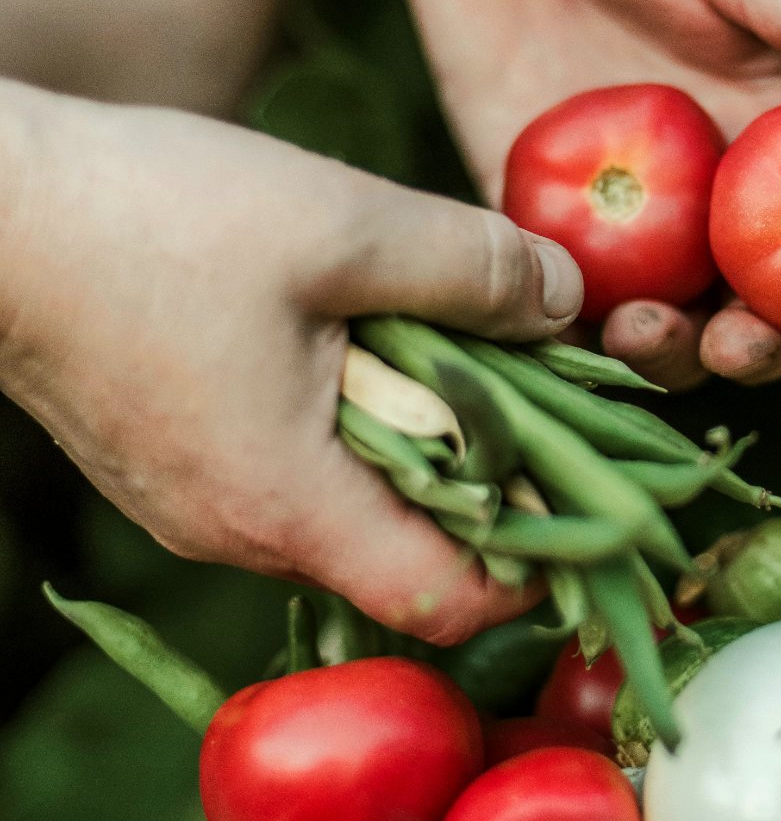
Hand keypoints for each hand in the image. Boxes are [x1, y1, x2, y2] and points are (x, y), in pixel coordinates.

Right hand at [0, 86, 582, 640]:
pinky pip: (289, 470)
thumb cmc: (151, 218)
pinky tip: (357, 338)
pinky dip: (347, 423)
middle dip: (488, 480)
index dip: (537, 556)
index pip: (447, 602)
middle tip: (535, 383)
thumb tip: (568, 304)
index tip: (589, 482)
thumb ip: (472, 270)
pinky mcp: (171, 461)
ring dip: (414, 441)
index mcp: (288, 504)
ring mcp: (195, 505)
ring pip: (348, 506)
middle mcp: (238, 532)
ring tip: (446, 344)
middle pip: (405, 554)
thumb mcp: (342, 225)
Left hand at [403, 0, 780, 390]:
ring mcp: (641, 231)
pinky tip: (560, 319)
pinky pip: (565, 308)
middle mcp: (733, 207)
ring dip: (673, 357)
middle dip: (770, 354)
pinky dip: (570, 335)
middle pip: (778, 319)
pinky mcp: (546, 234)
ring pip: (676, 333)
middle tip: (739, 345)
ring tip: (642, 329)